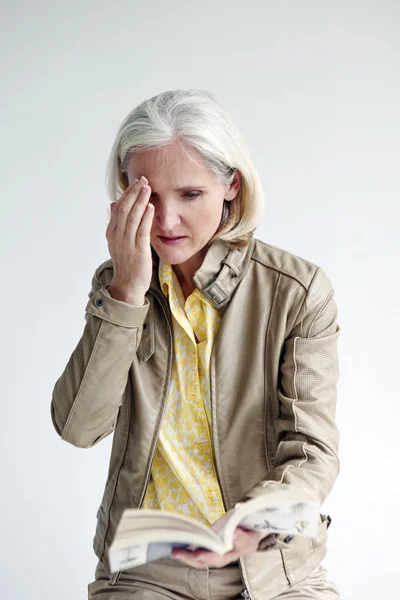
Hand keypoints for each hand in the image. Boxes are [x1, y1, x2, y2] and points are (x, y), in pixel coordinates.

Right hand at [106, 176, 153, 304]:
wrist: (127, 286)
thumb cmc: (126, 263)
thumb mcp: (117, 242)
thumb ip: (116, 223)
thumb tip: (113, 204)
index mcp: (112, 233)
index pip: (119, 208)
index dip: (127, 193)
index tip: (136, 182)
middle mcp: (117, 237)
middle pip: (124, 209)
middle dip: (134, 193)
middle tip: (143, 179)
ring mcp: (127, 244)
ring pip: (132, 217)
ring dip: (140, 201)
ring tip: (147, 187)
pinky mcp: (139, 251)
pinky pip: (142, 231)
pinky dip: (146, 218)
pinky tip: (151, 207)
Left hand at [171, 508, 271, 568]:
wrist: (250, 531)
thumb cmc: (249, 521)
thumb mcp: (251, 515)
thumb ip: (246, 510)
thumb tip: (240, 506)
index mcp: (247, 544)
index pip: (244, 543)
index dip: (239, 539)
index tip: (235, 533)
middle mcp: (233, 554)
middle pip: (220, 559)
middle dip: (207, 556)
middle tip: (196, 554)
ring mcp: (220, 555)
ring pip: (206, 561)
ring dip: (191, 558)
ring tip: (177, 553)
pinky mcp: (209, 552)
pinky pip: (198, 558)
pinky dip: (188, 556)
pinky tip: (176, 551)